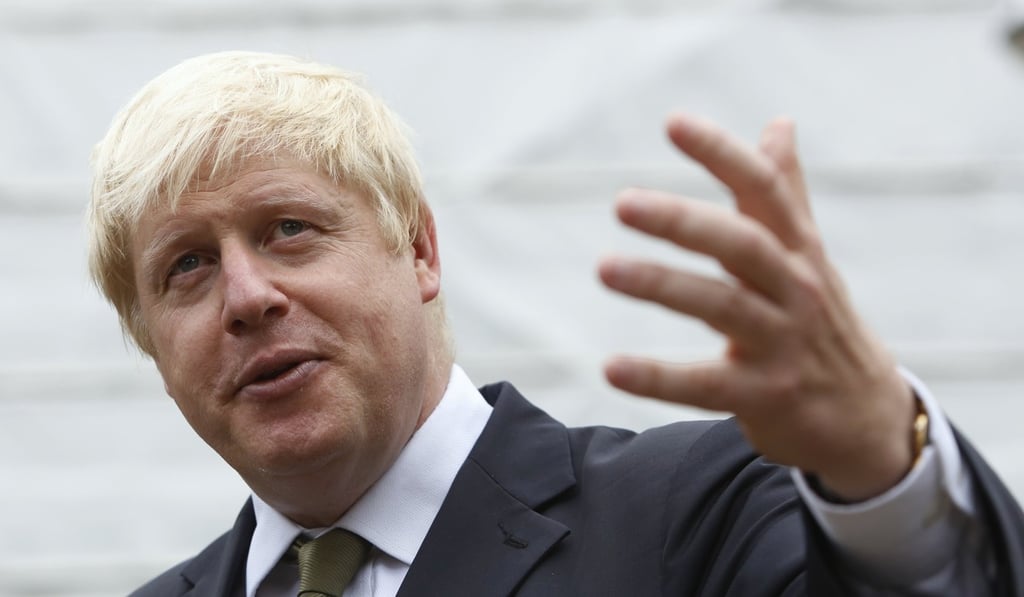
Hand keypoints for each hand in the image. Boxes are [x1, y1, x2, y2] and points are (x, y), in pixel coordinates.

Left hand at [598, 114, 915, 500]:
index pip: (764, 189)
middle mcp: (796, 289)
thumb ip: (786, 192)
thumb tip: (779, 121)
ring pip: (721, 306)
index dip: (722, 153)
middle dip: (683, 221)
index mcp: (799, 249)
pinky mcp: (766, 396)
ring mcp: (783, 343)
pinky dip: (658, 378)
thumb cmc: (823, 323)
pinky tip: (611, 368)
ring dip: (661, 285)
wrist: (869, 417)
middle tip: (623, 202)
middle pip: (741, 244)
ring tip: (605, 268)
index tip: (674, 122)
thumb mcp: (810, 255)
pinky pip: (706, 386)